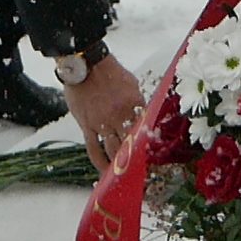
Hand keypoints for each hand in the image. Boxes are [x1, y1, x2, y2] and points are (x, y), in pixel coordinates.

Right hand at [63, 52, 145, 172]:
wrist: (85, 64)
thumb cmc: (109, 70)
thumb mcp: (131, 83)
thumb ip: (137, 101)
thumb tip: (143, 114)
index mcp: (134, 105)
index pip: (146, 130)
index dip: (149, 145)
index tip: (154, 158)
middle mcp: (120, 117)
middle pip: (131, 145)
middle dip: (136, 160)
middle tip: (141, 173)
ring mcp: (102, 123)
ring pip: (113, 151)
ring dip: (119, 165)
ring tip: (124, 176)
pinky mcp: (87, 126)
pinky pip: (93, 149)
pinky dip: (99, 162)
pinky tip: (104, 171)